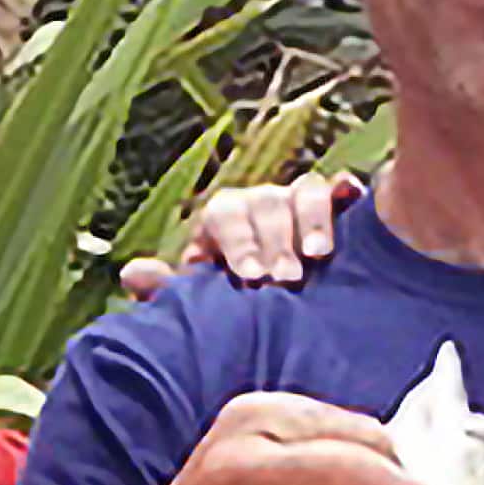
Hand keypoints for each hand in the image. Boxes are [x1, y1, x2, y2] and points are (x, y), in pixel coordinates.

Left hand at [119, 171, 366, 300]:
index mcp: (223, 221)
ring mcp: (297, 201)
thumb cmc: (234, 297)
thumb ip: (171, 289)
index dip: (237, 242)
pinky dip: (344, 189)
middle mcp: (259, 203)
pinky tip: (352, 197)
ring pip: (303, 191)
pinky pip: (338, 187)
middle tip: (285, 278)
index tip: (248, 277)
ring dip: (311, 220)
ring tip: (317, 256)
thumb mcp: (203, 297)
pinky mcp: (335, 205)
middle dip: (275, 240)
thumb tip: (131, 274)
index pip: (225, 215)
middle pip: (266, 202)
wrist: (276, 294)